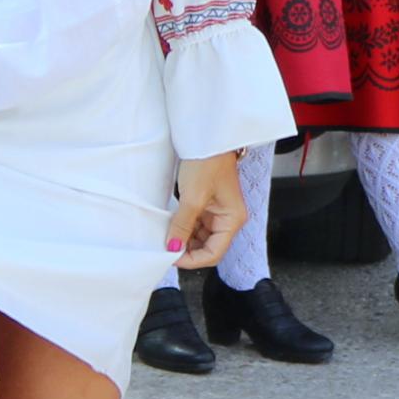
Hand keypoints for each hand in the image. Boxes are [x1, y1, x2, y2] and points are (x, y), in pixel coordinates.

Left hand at [166, 149, 245, 270]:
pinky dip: (182, 228)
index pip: (214, 253)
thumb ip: (183, 225)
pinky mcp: (207, 205)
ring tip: (166, 236)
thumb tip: (173, 249)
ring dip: (183, 240)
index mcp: (232, 219)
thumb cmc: (207, 162)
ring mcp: (217, 212)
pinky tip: (170, 225)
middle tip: (165, 248)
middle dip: (187, 250)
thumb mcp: (192, 197)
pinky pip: (195, 225)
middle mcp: (228, 219)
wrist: (207, 138)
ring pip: (200, 238)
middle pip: (208, 248)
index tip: (171, 257)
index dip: (193, 259)